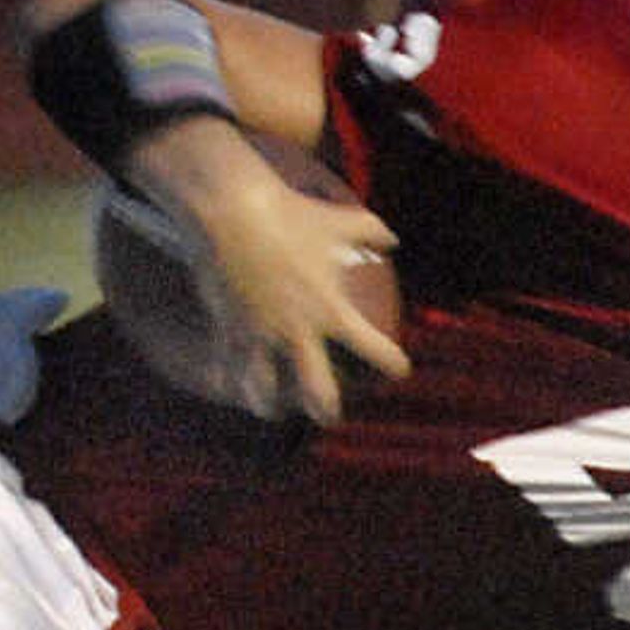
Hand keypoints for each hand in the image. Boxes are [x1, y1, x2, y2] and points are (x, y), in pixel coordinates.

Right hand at [184, 152, 408, 423]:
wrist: (232, 212)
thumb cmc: (291, 215)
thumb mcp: (339, 221)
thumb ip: (371, 231)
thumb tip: (393, 239)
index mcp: (331, 310)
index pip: (371, 347)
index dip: (390, 362)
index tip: (400, 371)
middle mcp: (297, 331)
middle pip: (316, 389)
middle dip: (325, 410)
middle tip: (329, 418)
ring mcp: (261, 334)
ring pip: (265, 389)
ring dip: (269, 404)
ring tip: (271, 411)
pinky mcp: (229, 328)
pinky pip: (229, 365)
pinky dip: (231, 379)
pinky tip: (230, 387)